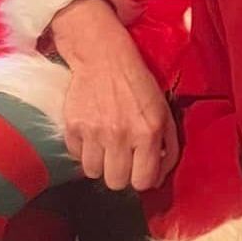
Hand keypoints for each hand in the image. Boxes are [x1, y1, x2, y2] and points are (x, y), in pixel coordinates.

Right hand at [50, 0, 178, 190]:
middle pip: (116, 183)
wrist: (104, 57)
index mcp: (148, 132)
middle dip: (121, 173)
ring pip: (93, 173)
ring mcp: (94, 133)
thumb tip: (160, 177)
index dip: (143, 178)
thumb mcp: (164, 110)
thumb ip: (168, 145)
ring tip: (106, 144)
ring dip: (100, 163)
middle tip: (122, 156)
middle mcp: (121, 136)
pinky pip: (76, 156)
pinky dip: (83, 150)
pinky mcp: (73, 128)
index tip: (141, 169)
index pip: (143, 181)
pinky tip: (92, 133)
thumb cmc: (139, 84)